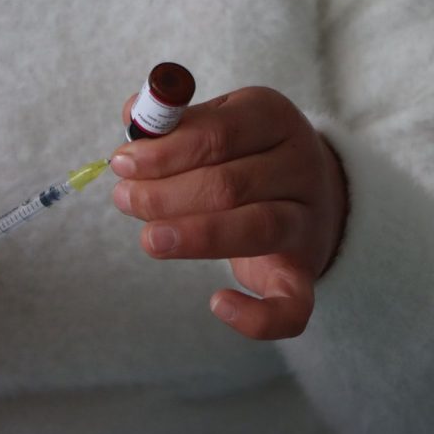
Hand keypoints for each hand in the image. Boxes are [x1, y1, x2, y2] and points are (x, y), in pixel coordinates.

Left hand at [111, 87, 347, 340]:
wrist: (310, 192)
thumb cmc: (243, 152)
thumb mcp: (215, 122)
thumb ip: (173, 121)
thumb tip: (133, 117)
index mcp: (273, 118)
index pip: (220, 132)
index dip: (166, 151)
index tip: (123, 164)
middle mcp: (299, 167)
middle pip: (231, 184)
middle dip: (167, 195)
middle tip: (126, 199)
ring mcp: (306, 223)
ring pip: (256, 229)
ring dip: (194, 236)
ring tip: (149, 239)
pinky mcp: (303, 274)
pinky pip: (293, 306)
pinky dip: (258, 316)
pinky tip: (217, 304)